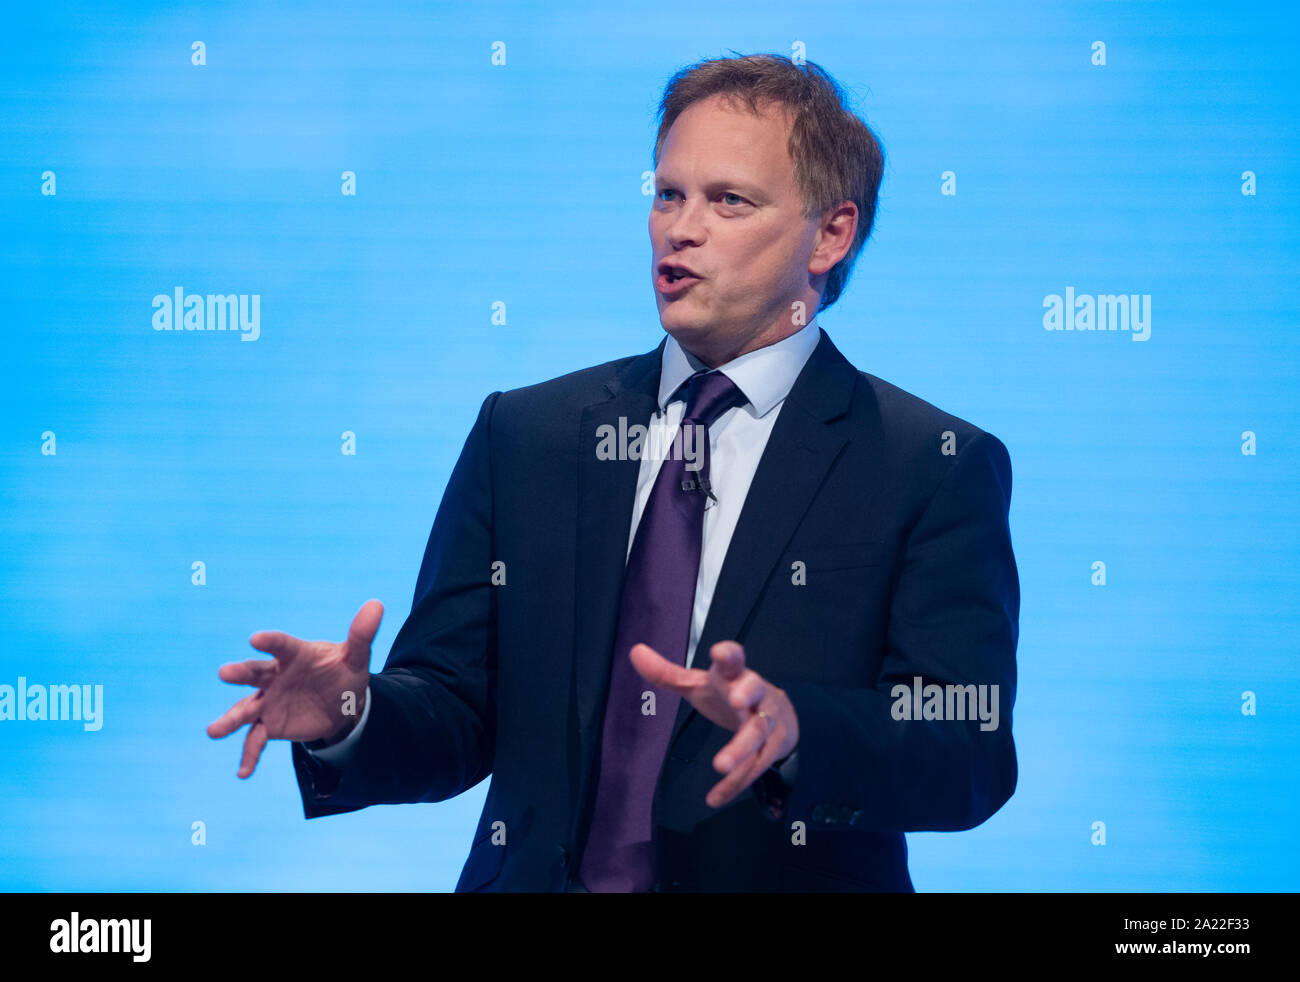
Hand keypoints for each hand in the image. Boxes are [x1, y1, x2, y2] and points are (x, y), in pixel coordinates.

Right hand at [206, 600, 381, 778]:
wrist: (340, 703)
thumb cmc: (342, 672)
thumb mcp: (356, 656)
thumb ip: (362, 634)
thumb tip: (376, 605)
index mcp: (294, 655)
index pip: (281, 646)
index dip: (270, 641)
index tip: (256, 638)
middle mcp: (275, 677)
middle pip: (255, 674)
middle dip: (240, 673)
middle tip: (225, 673)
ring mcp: (269, 702)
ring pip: (246, 709)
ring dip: (230, 720)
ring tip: (213, 731)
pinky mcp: (270, 725)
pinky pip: (256, 740)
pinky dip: (249, 755)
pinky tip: (244, 772)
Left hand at [630, 640, 798, 808]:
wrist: (782, 714)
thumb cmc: (732, 693)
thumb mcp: (700, 683)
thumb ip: (667, 673)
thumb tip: (635, 652)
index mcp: (734, 675)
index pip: (734, 659)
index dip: (729, 654)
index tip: (719, 652)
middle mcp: (755, 694)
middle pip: (755, 690)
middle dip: (747, 693)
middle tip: (737, 701)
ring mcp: (767, 720)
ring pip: (757, 734)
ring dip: (741, 750)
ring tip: (720, 765)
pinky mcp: (773, 747)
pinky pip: (755, 767)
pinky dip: (736, 784)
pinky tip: (714, 798)